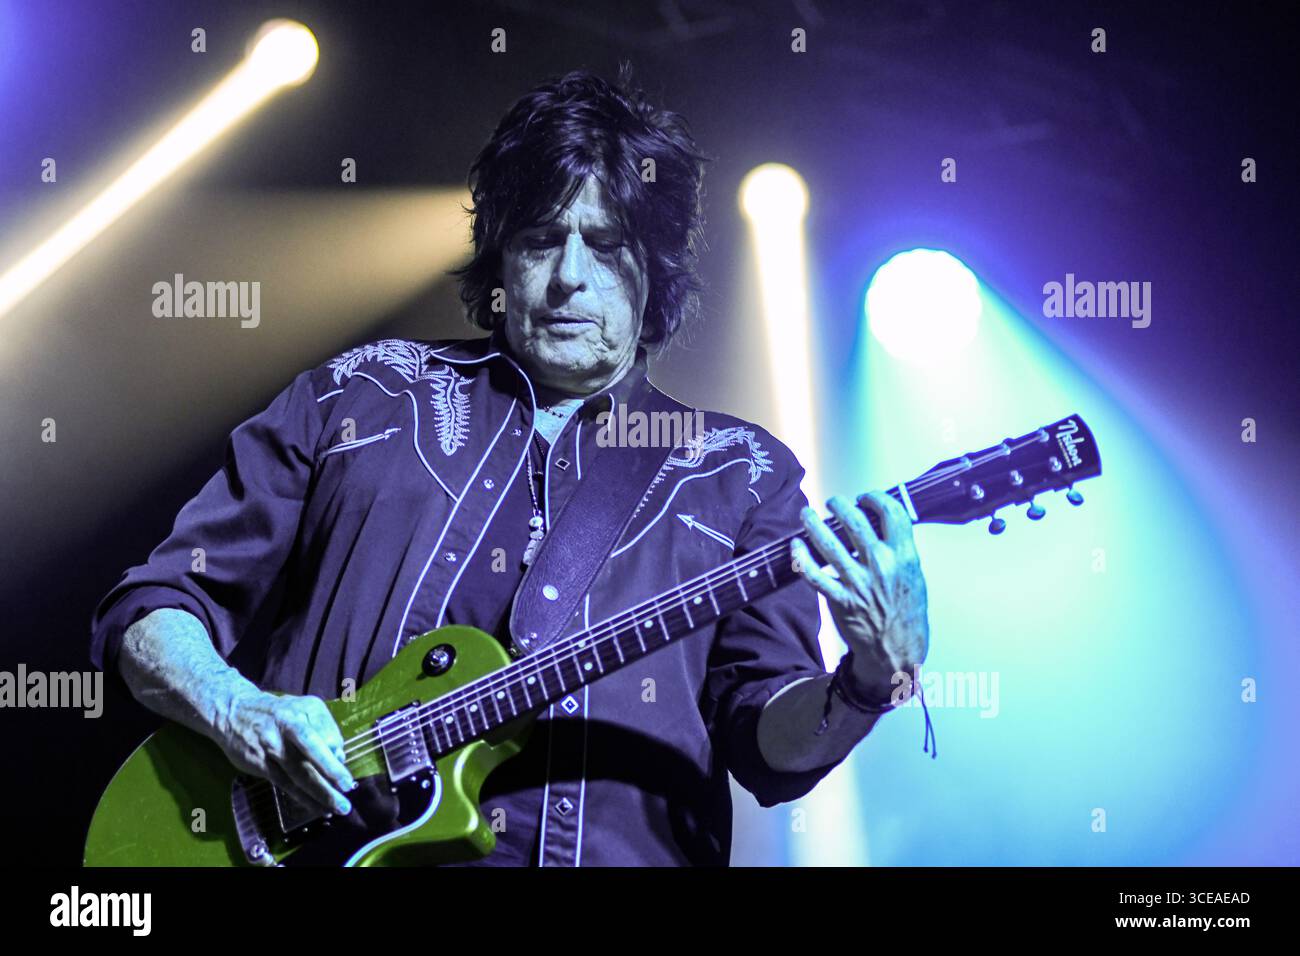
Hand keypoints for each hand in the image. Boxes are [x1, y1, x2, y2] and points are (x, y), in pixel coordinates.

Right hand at [213, 689, 355, 816]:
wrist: (232, 711)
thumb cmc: (278, 713)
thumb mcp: (303, 707)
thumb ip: (324, 727)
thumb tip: (338, 755)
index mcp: (301, 711)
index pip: (325, 733)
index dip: (337, 752)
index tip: (347, 770)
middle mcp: (286, 727)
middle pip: (311, 751)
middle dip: (332, 771)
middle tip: (348, 788)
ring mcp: (270, 746)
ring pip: (299, 772)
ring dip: (320, 792)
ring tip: (338, 807)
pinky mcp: (258, 763)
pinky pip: (284, 784)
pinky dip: (303, 797)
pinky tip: (316, 806)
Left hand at [790, 492, 929, 695]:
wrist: (897, 651)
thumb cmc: (906, 614)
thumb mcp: (914, 576)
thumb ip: (900, 550)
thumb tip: (880, 524)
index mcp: (905, 557)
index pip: (891, 513)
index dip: (875, 498)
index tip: (864, 497)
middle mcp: (882, 565)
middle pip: (855, 521)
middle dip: (839, 506)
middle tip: (832, 502)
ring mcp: (859, 582)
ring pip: (828, 543)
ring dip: (813, 523)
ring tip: (806, 514)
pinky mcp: (840, 599)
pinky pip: (813, 574)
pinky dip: (801, 557)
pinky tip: (796, 545)